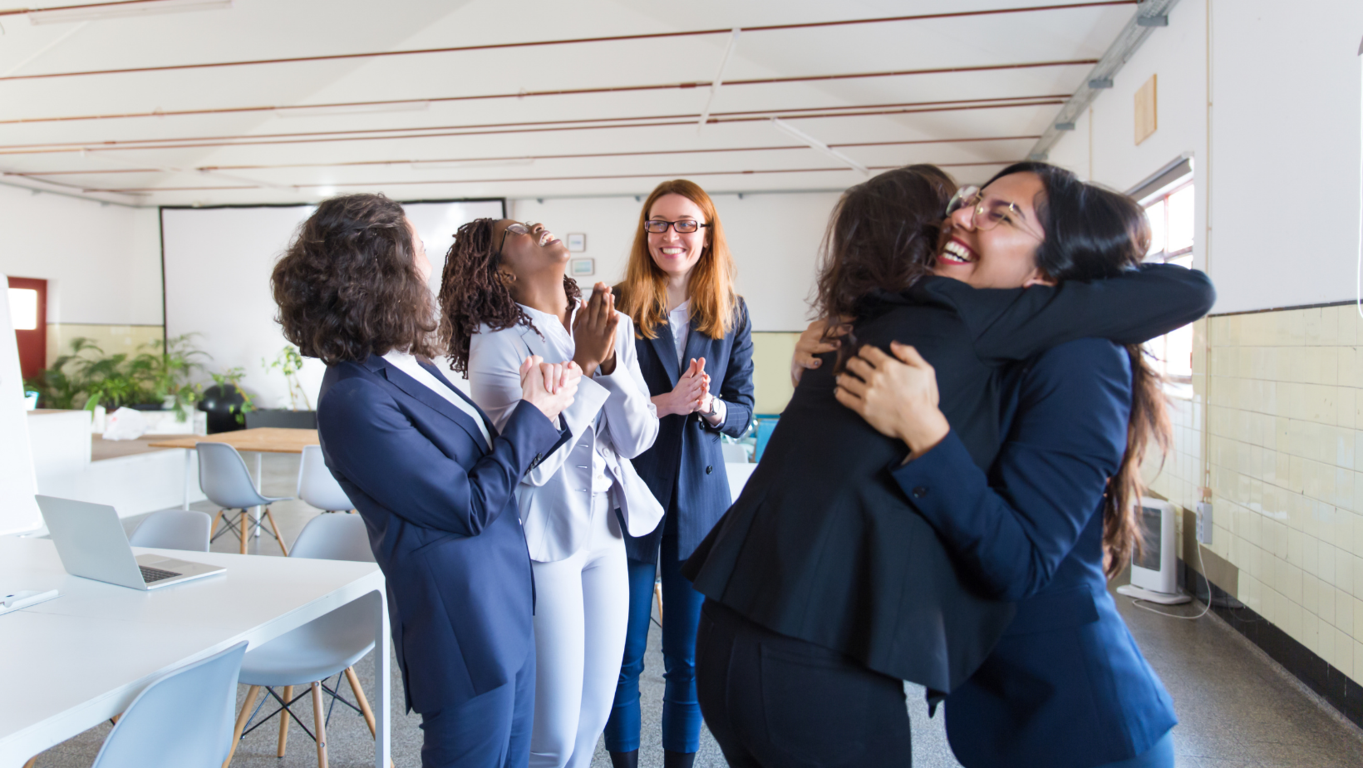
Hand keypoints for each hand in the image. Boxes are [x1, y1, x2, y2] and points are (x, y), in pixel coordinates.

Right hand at [519, 355, 580, 421]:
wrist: (532, 412)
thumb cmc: (532, 392)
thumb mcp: (531, 373)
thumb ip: (535, 362)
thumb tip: (539, 357)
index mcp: (562, 378)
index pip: (577, 370)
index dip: (572, 368)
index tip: (570, 367)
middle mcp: (567, 388)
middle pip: (577, 378)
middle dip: (570, 376)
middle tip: (561, 377)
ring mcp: (567, 398)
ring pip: (574, 388)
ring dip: (568, 386)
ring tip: (558, 386)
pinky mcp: (564, 406)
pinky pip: (571, 398)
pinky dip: (566, 396)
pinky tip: (557, 396)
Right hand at [572, 282, 618, 376]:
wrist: (584, 359)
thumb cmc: (581, 341)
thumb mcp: (577, 327)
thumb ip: (580, 314)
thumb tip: (584, 301)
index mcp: (584, 321)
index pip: (591, 304)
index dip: (595, 294)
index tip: (599, 283)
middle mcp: (590, 325)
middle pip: (596, 308)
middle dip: (600, 295)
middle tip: (604, 284)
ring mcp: (597, 332)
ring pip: (602, 317)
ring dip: (606, 305)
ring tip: (609, 294)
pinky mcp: (604, 340)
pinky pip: (609, 330)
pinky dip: (613, 323)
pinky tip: (617, 315)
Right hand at [652, 357, 707, 417]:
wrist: (670, 401)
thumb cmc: (680, 389)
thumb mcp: (684, 378)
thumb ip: (691, 370)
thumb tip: (694, 359)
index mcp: (688, 383)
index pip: (695, 378)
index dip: (699, 376)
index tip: (704, 373)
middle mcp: (688, 390)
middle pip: (695, 386)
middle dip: (700, 383)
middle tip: (704, 379)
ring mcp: (688, 399)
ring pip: (694, 395)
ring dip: (699, 392)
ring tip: (703, 389)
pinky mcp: (688, 406)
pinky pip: (693, 405)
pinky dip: (697, 404)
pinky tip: (701, 402)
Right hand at [792, 316, 852, 385]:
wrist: (800, 365)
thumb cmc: (815, 351)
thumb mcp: (825, 341)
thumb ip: (835, 335)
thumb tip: (852, 328)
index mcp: (815, 328)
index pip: (828, 321)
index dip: (840, 319)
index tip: (853, 318)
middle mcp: (808, 335)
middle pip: (822, 330)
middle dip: (836, 329)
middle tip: (849, 329)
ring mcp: (802, 347)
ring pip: (815, 345)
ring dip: (826, 345)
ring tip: (837, 345)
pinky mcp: (799, 359)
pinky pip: (805, 360)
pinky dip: (812, 362)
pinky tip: (818, 363)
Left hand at [834, 342, 948, 456]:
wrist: (919, 423)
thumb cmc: (924, 397)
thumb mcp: (925, 370)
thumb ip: (909, 353)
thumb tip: (893, 344)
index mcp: (889, 366)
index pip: (869, 352)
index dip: (863, 351)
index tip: (862, 353)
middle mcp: (875, 377)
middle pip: (855, 364)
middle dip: (851, 362)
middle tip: (850, 364)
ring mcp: (868, 393)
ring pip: (847, 380)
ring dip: (843, 376)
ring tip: (841, 377)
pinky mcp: (863, 408)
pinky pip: (845, 398)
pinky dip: (839, 393)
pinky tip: (838, 391)